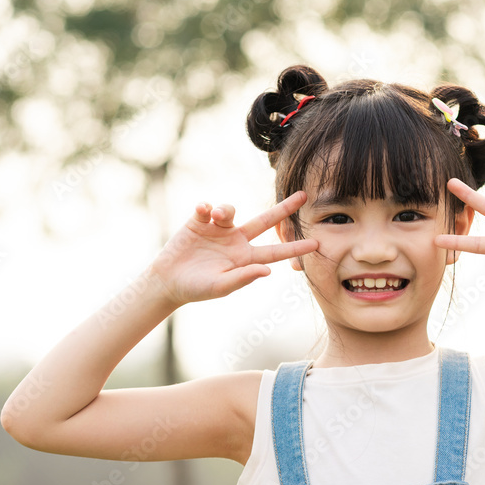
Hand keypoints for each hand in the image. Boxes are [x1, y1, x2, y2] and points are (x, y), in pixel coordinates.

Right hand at [148, 191, 318, 305]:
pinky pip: (208, 207)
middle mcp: (236, 241)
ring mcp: (219, 230)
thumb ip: (243, 278)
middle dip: (284, 208)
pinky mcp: (200, 221)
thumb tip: (267, 271)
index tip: (316, 243)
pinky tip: (202, 212)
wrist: (168, 281)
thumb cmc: (197, 289)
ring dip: (227, 209)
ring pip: (232, 210)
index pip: (275, 252)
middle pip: (266, 221)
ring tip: (217, 215)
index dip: (295, 247)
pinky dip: (206, 207)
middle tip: (304, 195)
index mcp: (245, 258)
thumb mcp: (220, 287)